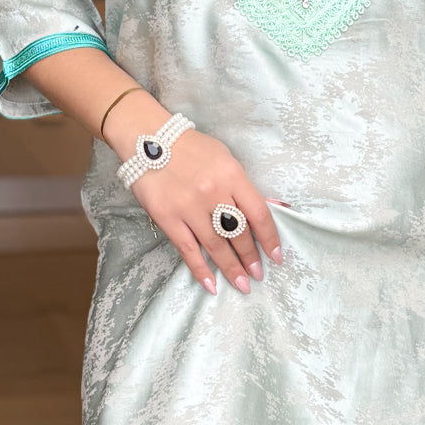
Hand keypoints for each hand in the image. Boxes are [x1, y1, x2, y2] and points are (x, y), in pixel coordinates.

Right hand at [106, 97, 283, 295]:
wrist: (148, 139)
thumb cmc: (192, 149)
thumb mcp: (225, 159)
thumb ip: (245, 186)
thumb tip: (275, 207)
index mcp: (232, 175)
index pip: (258, 214)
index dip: (270, 239)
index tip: (276, 257)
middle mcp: (213, 193)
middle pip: (239, 233)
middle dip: (251, 258)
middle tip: (258, 275)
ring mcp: (189, 207)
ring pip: (216, 246)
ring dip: (231, 269)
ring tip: (242, 285)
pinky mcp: (167, 217)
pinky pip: (188, 250)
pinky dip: (200, 270)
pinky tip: (211, 285)